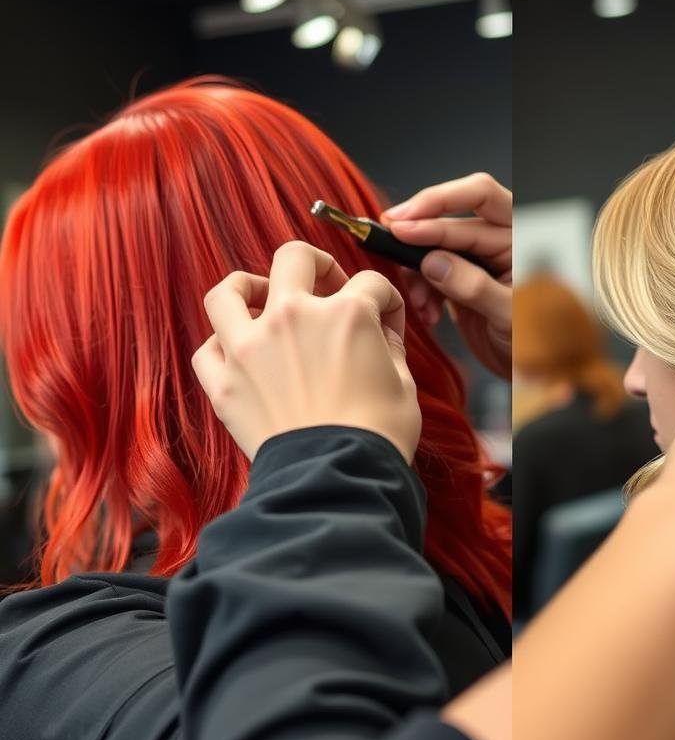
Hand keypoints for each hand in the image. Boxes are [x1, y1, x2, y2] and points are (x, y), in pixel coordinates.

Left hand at [192, 241, 420, 462]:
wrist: (338, 481)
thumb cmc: (379, 435)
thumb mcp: (403, 382)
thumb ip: (389, 344)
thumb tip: (381, 328)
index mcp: (346, 313)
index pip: (372, 285)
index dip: (386, 302)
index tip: (387, 322)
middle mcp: (294, 317)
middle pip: (295, 258)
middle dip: (317, 265)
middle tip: (327, 285)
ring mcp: (251, 347)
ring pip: (229, 291)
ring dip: (247, 287)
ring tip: (261, 296)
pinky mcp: (224, 384)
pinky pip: (207, 349)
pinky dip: (221, 346)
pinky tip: (240, 352)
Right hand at [380, 172, 511, 379]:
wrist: (531, 372)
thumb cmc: (534, 340)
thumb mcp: (509, 316)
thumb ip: (474, 287)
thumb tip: (434, 263)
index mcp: (520, 235)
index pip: (481, 197)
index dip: (439, 203)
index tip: (404, 222)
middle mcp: (499, 239)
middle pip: (450, 218)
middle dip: (417, 233)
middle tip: (387, 241)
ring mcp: (478, 258)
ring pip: (435, 245)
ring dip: (417, 270)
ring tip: (419, 302)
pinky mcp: (461, 278)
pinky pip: (431, 270)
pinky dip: (421, 288)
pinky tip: (427, 312)